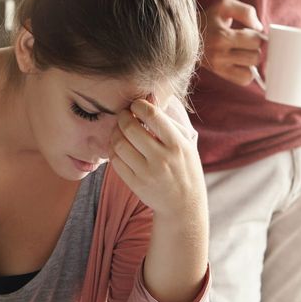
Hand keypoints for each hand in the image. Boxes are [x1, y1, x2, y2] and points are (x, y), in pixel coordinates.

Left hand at [109, 95, 205, 219]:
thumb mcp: (186, 143)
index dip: (139, 105)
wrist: (184, 205)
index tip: (136, 105)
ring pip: (119, 144)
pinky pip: (115, 161)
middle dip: (123, 117)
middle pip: (130, 128)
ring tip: (120, 130)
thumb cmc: (184, 167)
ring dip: (115, 133)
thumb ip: (169, 121)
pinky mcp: (135, 184)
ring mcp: (147, 173)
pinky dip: (113, 150)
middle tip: (124, 115)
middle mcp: (162, 158)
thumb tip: (150, 96)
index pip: (152, 115)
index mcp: (177, 144)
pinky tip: (119, 146)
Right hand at [201, 0, 266, 85]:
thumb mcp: (224, 5)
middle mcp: (220, 54)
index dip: (258, 36)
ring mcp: (219, 67)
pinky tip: (241, 63)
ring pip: (251, 70)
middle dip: (256, 49)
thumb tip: (259, 27)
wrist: (186, 35)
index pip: (255, 41)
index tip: (252, 33)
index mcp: (222, 36)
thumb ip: (245, 11)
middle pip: (255, 57)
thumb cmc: (209, 19)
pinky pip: (243, 80)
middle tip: (248, 43)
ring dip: (251, 61)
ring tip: (244, 52)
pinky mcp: (219, 74)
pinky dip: (247, 73)